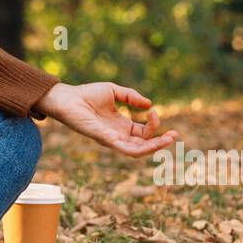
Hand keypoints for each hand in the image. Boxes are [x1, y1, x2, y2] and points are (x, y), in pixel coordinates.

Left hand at [32, 82, 178, 157]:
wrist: (67, 98)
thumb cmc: (87, 94)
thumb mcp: (114, 91)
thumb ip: (131, 97)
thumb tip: (149, 105)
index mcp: (122, 125)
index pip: (144, 132)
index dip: (154, 125)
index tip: (154, 111)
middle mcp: (118, 135)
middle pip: (144, 145)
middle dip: (161, 142)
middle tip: (175, 136)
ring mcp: (112, 138)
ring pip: (136, 151)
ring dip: (153, 148)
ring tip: (167, 140)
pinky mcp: (104, 139)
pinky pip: (122, 148)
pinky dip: (136, 147)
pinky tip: (147, 141)